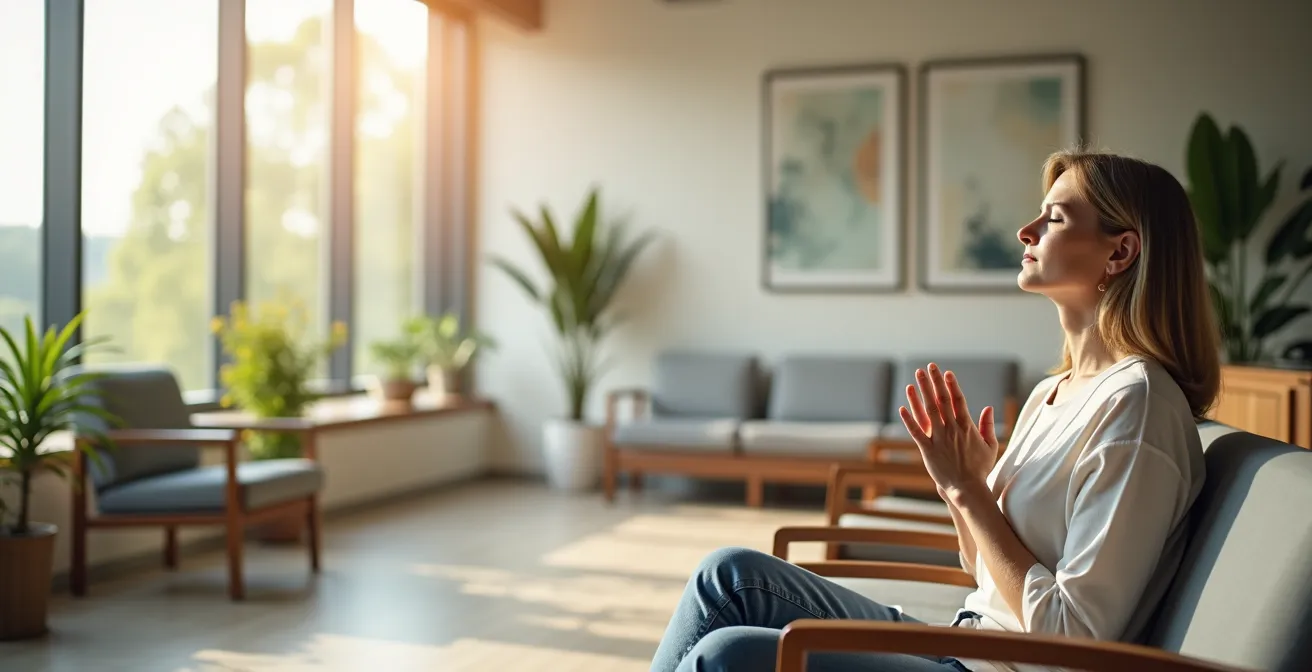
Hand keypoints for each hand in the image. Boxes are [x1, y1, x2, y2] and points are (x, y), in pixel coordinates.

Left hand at [898, 363, 999, 498]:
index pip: (958, 401)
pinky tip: (901, 408)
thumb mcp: (990, 447)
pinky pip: (916, 433)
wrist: (967, 489)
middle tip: (929, 366)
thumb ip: (987, 426)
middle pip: (942, 401)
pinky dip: (908, 420)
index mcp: (967, 427)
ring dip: (922, 392)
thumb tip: (988, 407)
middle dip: (935, 382)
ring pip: (928, 411)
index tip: (946, 372)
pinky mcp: (927, 450)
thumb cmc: (979, 469)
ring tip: (917, 377)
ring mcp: (939, 439)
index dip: (951, 385)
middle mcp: (952, 430)